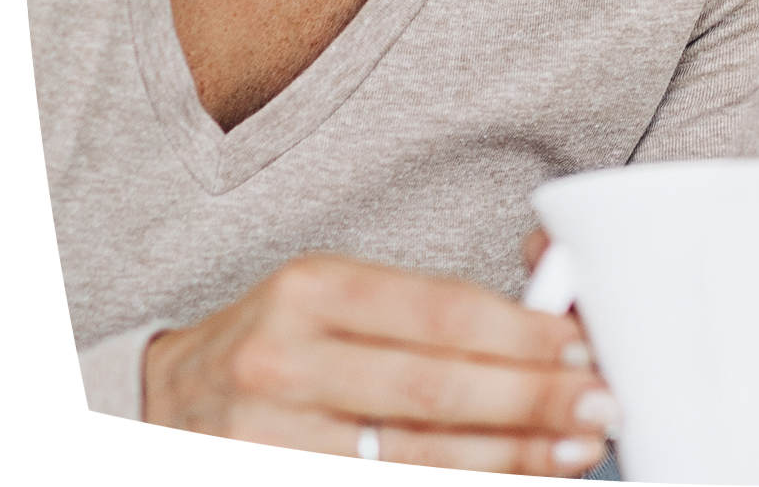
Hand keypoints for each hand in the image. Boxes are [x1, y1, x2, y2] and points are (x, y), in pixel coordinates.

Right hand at [143, 254, 616, 473]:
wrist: (160, 404)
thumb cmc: (279, 343)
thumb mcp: (335, 298)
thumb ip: (425, 311)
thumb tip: (543, 329)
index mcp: (313, 291)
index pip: (440, 313)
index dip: (520, 335)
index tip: (579, 348)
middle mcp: (285, 364)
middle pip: (435, 392)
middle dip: (531, 402)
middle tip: (598, 407)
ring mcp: (268, 442)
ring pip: (414, 461)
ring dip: (506, 461)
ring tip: (569, 456)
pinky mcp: (266, 486)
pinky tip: (503, 483)